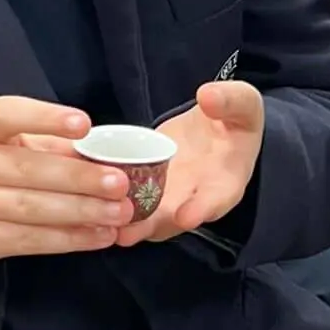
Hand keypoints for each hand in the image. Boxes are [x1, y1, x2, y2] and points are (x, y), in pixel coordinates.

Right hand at [0, 98, 133, 276]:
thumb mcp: (7, 146)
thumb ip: (50, 147)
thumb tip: (104, 157)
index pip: (5, 115)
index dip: (44, 118)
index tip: (83, 124)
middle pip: (28, 168)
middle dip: (80, 177)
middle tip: (120, 183)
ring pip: (33, 208)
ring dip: (82, 211)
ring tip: (120, 212)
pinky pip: (30, 240)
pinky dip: (70, 239)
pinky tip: (99, 236)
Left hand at [116, 80, 263, 244]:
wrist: (216, 127)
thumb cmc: (234, 118)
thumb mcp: (243, 104)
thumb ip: (231, 101)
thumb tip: (208, 96)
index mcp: (226, 180)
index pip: (217, 199)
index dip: (202, 209)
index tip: (187, 217)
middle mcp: (196, 197)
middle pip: (173, 218)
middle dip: (150, 226)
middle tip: (127, 233)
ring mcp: (169, 196)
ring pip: (146, 217)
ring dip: (124, 223)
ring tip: (102, 226)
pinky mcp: (145, 187)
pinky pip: (128, 201)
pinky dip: (108, 206)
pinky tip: (86, 207)